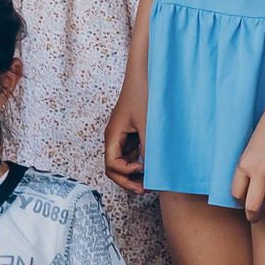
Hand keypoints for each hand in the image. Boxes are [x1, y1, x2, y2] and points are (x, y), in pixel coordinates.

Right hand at [103, 73, 145, 190]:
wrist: (146, 74)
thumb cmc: (143, 94)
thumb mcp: (148, 125)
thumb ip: (148, 149)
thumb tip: (151, 172)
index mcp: (113, 135)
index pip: (111, 165)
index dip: (125, 174)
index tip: (142, 171)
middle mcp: (115, 138)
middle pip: (115, 168)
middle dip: (128, 181)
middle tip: (145, 189)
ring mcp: (124, 136)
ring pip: (124, 163)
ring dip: (135, 174)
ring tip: (150, 182)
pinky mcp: (133, 134)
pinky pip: (133, 155)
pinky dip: (141, 163)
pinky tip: (153, 167)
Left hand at [230, 94, 264, 217]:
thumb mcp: (254, 144)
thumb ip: (252, 165)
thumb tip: (254, 186)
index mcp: (245, 162)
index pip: (236, 194)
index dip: (240, 201)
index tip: (245, 202)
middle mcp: (260, 170)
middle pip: (252, 206)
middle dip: (254, 216)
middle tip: (258, 218)